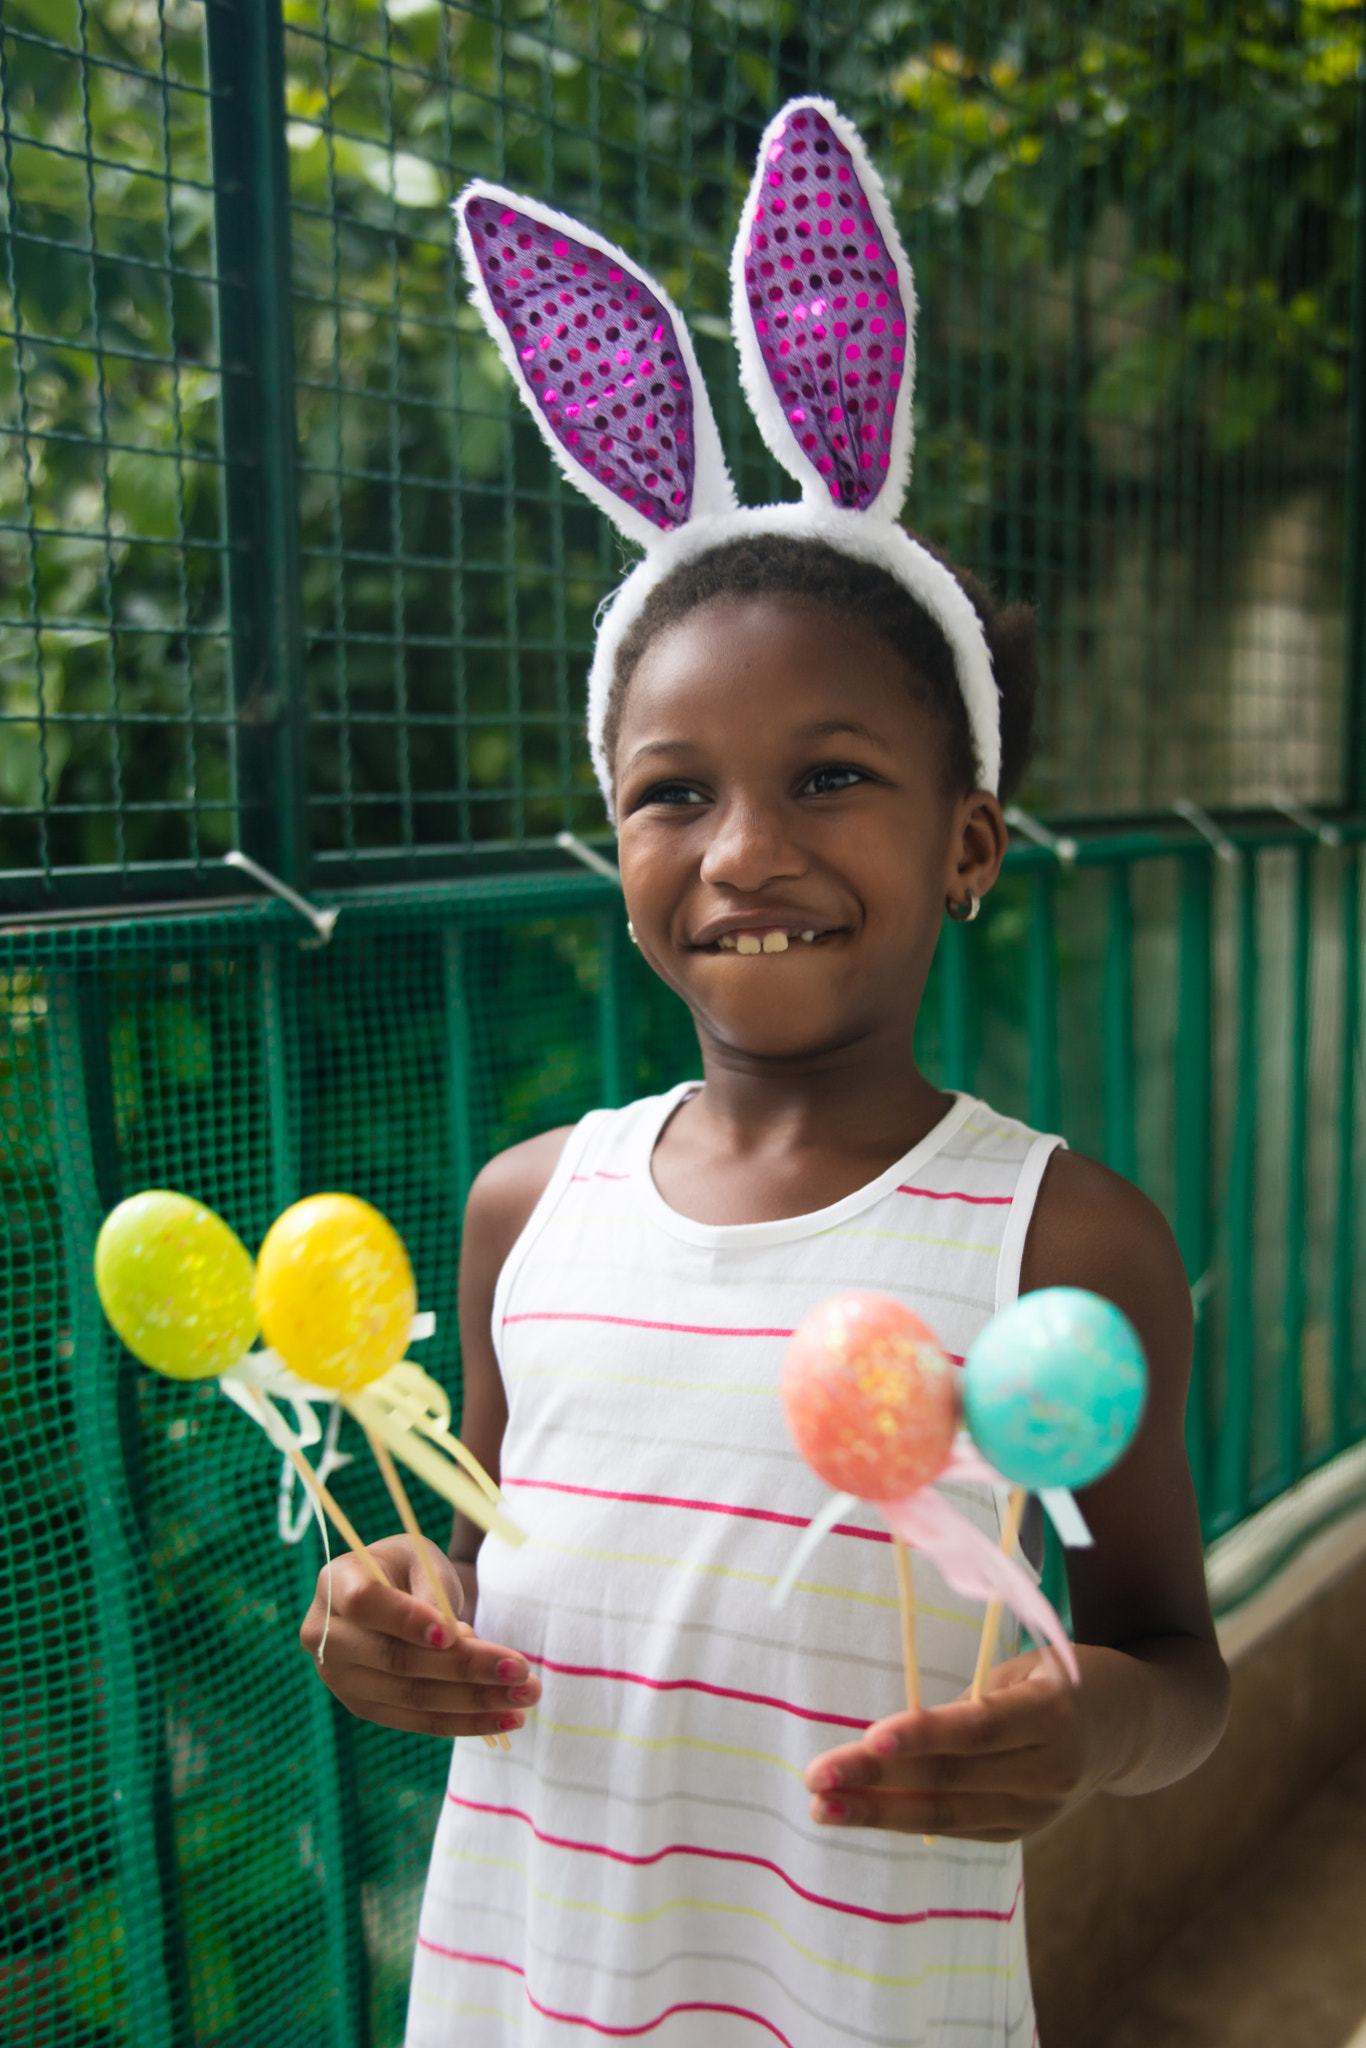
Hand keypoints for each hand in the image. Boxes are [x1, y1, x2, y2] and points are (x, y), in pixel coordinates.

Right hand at [298, 1534, 540, 1740]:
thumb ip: (432, 1595)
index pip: (364, 1602)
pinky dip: (465, 1722)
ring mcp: (340, 1679)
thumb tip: (459, 1645)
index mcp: (334, 1582)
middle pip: (396, 1660)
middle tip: (522, 1670)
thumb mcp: (421, 1560)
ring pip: (412, 1697)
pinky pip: (417, 1721)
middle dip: (466, 1668)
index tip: (455, 1633)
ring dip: (475, 1702)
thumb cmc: (407, 1567)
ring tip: (525, 1697)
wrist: (389, 1590)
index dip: (407, 1619)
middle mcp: (324, 1635)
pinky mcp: (364, 1707)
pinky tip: (506, 1719)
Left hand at [804, 1649, 1094, 1841]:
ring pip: (945, 1814)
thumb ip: (972, 1701)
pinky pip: (956, 1827)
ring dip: (877, 1812)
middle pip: (949, 1777)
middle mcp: (1048, 1770)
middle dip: (875, 1778)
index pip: (977, 1728)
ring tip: (822, 1807)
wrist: (1131, 1727)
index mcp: (1051, 1713)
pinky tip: (862, 1813)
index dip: (923, 1734)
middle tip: (816, 1778)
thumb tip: (896, 1734)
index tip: (870, 1736)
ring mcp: (1038, 1810)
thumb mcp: (1025, 1670)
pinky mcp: (1023, 1832)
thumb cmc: (1060, 1679)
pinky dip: (905, 1818)